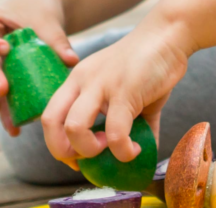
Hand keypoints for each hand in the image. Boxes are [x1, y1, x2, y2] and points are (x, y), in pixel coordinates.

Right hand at [0, 0, 78, 135]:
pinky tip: (16, 129)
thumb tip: (72, 61)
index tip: (4, 49)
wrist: (38, 18)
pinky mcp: (7, 81)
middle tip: (2, 92)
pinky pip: (4, 98)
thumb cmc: (38, 14)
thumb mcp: (46, 23)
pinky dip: (9, 114)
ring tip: (7, 123)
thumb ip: (56, 41)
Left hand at [42, 25, 188, 169]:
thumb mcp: (126, 95)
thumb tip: (140, 153)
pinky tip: (134, 150)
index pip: (49, 117)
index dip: (56, 145)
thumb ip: (129, 125)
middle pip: (51, 122)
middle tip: (85, 161)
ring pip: (76, 128)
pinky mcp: (124, 90)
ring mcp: (100, 84)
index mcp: (77, 82)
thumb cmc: (144, 69)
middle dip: (63, 152)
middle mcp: (82, 82)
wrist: (166, 37)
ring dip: (90, 151)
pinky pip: (115, 132)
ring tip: (112, 150)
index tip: (75, 159)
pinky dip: (123, 151)